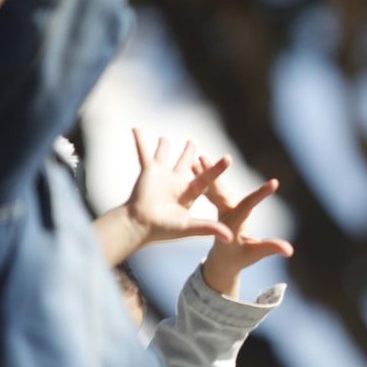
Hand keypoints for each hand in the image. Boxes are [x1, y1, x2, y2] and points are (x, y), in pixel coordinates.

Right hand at [94, 129, 231, 264]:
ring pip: (164, 156)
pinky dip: (140, 141)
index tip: (228, 158)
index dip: (216, 169)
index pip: (206, 178)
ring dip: (163, 147)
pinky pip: (144, 152)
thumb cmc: (163, 228)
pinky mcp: (148, 172)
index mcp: (188, 193)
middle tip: (192, 143)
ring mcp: (161, 176)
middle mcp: (175, 183)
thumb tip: (230, 238)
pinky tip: (136, 129)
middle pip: (184, 164)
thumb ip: (209, 228)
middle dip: (188, 154)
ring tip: (164, 139)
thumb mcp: (189, 227)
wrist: (140, 225)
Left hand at [198, 168, 295, 299]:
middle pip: (220, 194)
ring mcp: (218, 209)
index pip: (249, 206)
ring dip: (205, 173)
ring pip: (211, 188)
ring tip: (200, 157)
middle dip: (220, 177)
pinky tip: (196, 163)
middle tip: (220, 160)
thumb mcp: (256, 253)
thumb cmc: (241, 257)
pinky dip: (202, 176)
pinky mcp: (217, 205)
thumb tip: (290, 250)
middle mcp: (223, 214)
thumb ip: (271, 248)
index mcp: (233, 224)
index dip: (262, 195)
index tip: (275, 182)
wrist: (221, 261)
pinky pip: (208, 189)